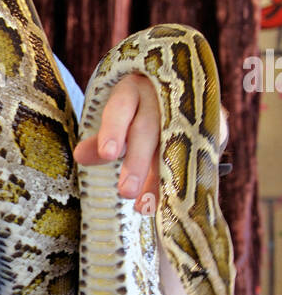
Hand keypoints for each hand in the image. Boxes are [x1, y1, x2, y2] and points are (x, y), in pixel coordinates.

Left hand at [72, 74, 228, 210]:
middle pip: (149, 129)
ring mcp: (189, 106)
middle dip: (137, 162)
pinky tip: (178, 195)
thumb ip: (100, 141)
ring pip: (174, 143)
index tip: (107, 154)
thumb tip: (80, 155)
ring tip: (145, 204)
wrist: (177, 98)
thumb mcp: (115, 126)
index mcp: (132, 90)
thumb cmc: (136, 115)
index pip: (120, 108)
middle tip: (125, 192)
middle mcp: (161, 94)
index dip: (113, 130)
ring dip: (160, 176)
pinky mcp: (214, 119)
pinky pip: (204, 147)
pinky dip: (190, 171)